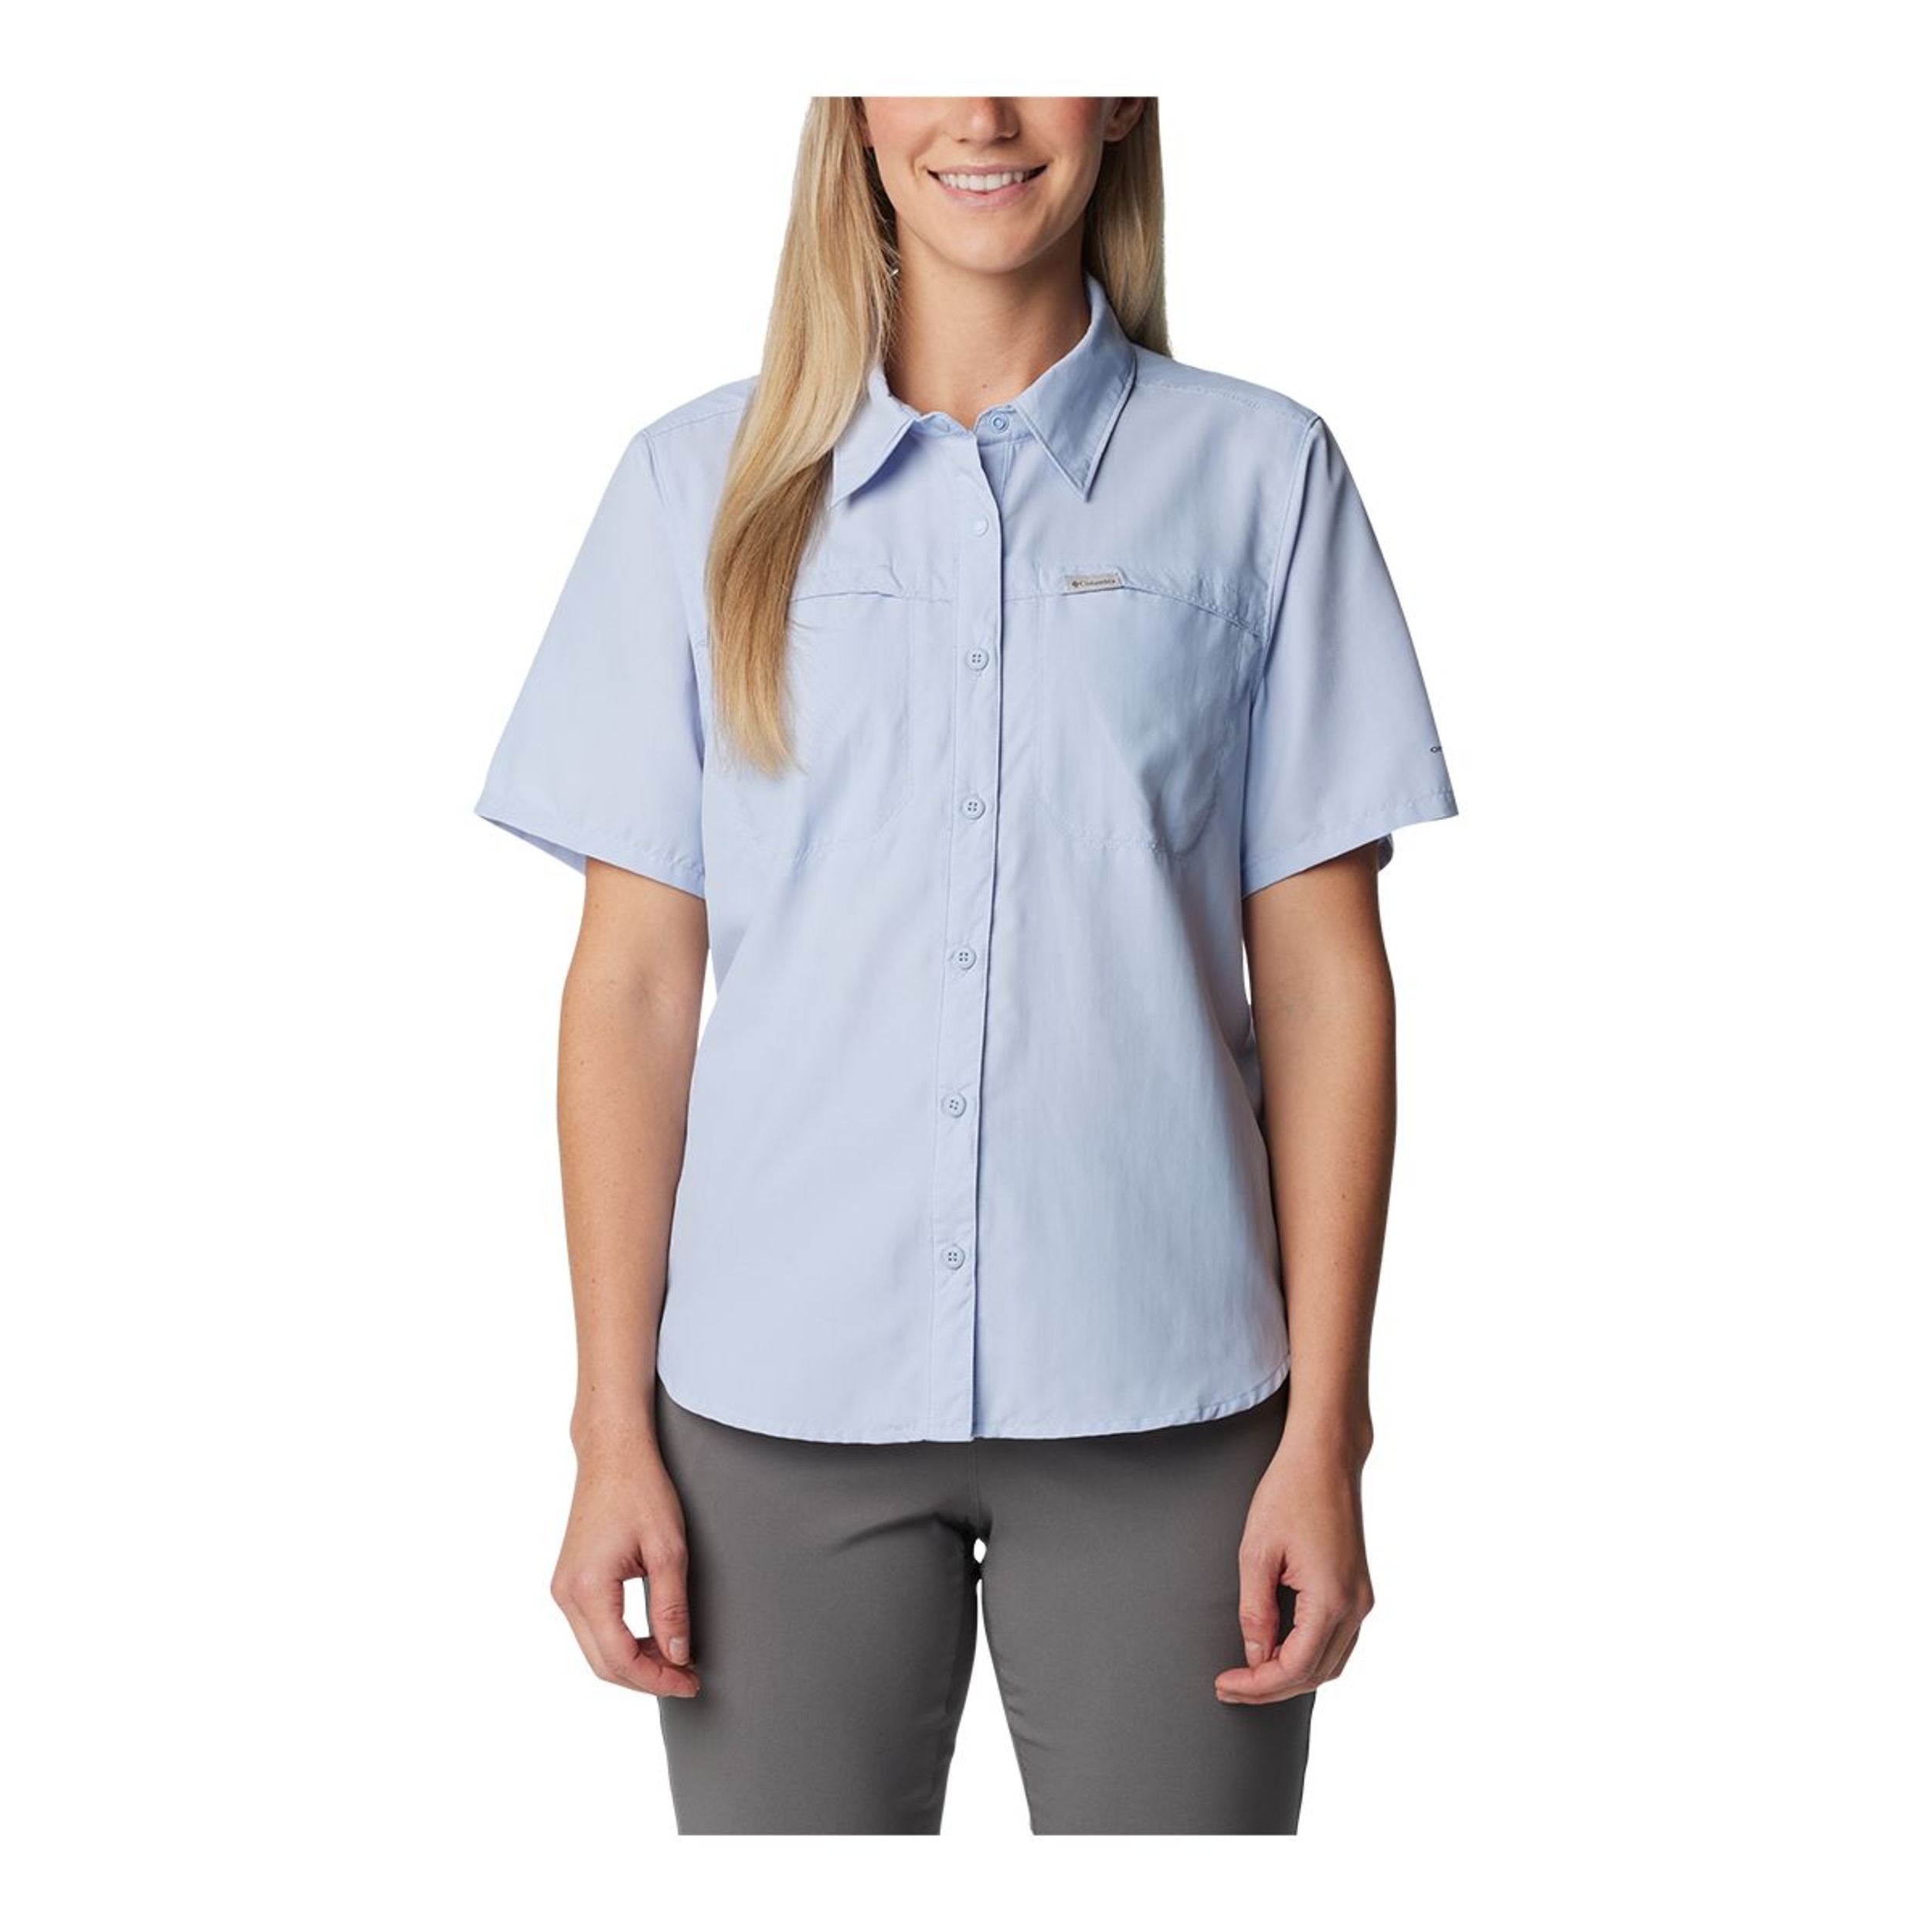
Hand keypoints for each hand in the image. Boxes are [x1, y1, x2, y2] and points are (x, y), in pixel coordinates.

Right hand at [551, 1426, 700, 1696]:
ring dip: (633, 1662)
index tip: (690, 1681)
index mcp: (588, 1587)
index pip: (619, 1658)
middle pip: (602, 1663)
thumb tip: (677, 1656)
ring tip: (675, 1661)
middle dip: (646, 1678)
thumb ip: (672, 1607)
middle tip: (688, 1679)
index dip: (657, 1679)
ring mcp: (563, 1588)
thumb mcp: (668, 1549)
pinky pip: (592, 1629)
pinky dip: (621, 1643)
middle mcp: (566, 1593)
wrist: (612, 1452)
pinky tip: (651, 1639)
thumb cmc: (641, 1490)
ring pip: (595, 1650)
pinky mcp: (569, 1581)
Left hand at [1214, 1433, 1373, 1703]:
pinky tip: (1278, 1652)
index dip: (1257, 1685)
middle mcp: (1355, 1605)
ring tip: (1249, 1675)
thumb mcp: (1257, 1552)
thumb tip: (1255, 1656)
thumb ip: (1255, 1611)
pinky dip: (1310, 1657)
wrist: (1325, 1457)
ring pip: (1331, 1663)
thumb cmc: (1287, 1494)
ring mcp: (1362, 1598)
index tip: (1224, 1684)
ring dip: (1292, 1677)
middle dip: (1270, 1688)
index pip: (1295, 1667)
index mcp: (1331, 1598)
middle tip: (1229, 1687)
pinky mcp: (1359, 1589)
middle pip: (1315, 1674)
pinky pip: (1338, 1642)